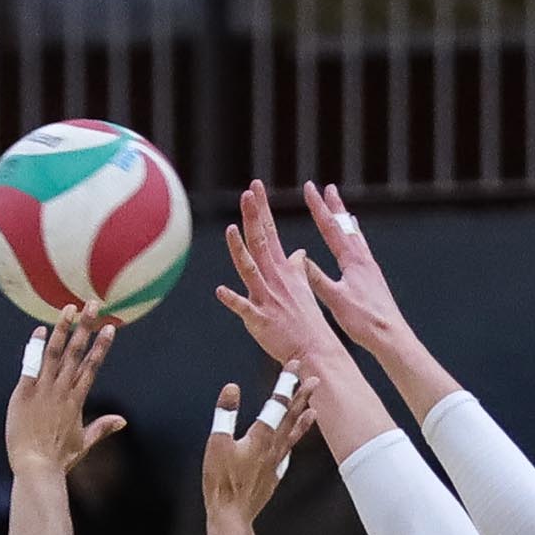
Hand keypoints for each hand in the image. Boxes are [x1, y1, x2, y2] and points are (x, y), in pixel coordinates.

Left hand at [4, 310, 127, 479]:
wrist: (36, 467)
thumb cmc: (58, 459)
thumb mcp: (84, 443)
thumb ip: (102, 427)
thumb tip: (123, 420)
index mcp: (77, 400)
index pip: (92, 366)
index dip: (101, 345)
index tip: (110, 327)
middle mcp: (62, 390)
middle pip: (77, 352)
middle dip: (86, 327)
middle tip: (94, 304)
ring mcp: (43, 390)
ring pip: (55, 353)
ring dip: (63, 329)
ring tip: (70, 309)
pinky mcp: (24, 393)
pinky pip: (31, 365)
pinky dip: (35, 346)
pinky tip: (40, 329)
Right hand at [203, 375, 321, 534]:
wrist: (232, 515)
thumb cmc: (222, 482)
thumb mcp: (216, 443)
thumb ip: (225, 414)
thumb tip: (232, 389)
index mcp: (261, 437)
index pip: (277, 404)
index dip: (285, 383)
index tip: (293, 366)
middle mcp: (273, 448)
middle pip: (291, 417)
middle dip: (301, 396)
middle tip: (313, 379)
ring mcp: (275, 463)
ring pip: (293, 436)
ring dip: (303, 419)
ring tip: (312, 408)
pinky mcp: (273, 476)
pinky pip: (287, 453)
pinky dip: (293, 443)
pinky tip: (292, 442)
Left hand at [213, 183, 347, 381]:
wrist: (315, 347)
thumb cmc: (306, 320)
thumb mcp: (303, 288)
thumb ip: (297, 268)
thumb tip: (298, 253)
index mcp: (283, 270)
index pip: (270, 232)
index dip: (262, 209)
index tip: (255, 187)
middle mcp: (274, 279)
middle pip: (260, 242)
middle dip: (254, 217)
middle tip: (248, 193)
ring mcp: (266, 298)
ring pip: (250, 268)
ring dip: (240, 249)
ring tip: (231, 229)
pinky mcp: (260, 319)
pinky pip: (243, 308)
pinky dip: (232, 299)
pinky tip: (219, 291)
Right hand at [293, 180, 416, 353]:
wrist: (391, 335)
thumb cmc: (364, 321)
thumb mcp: (336, 301)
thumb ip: (318, 280)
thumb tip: (302, 260)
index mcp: (353, 261)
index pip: (331, 228)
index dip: (319, 207)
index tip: (309, 188)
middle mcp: (363, 259)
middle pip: (346, 226)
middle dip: (334, 206)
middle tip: (328, 187)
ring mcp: (370, 268)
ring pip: (356, 237)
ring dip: (346, 221)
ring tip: (343, 210)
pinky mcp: (373, 279)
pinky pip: (362, 251)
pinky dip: (356, 241)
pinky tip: (356, 244)